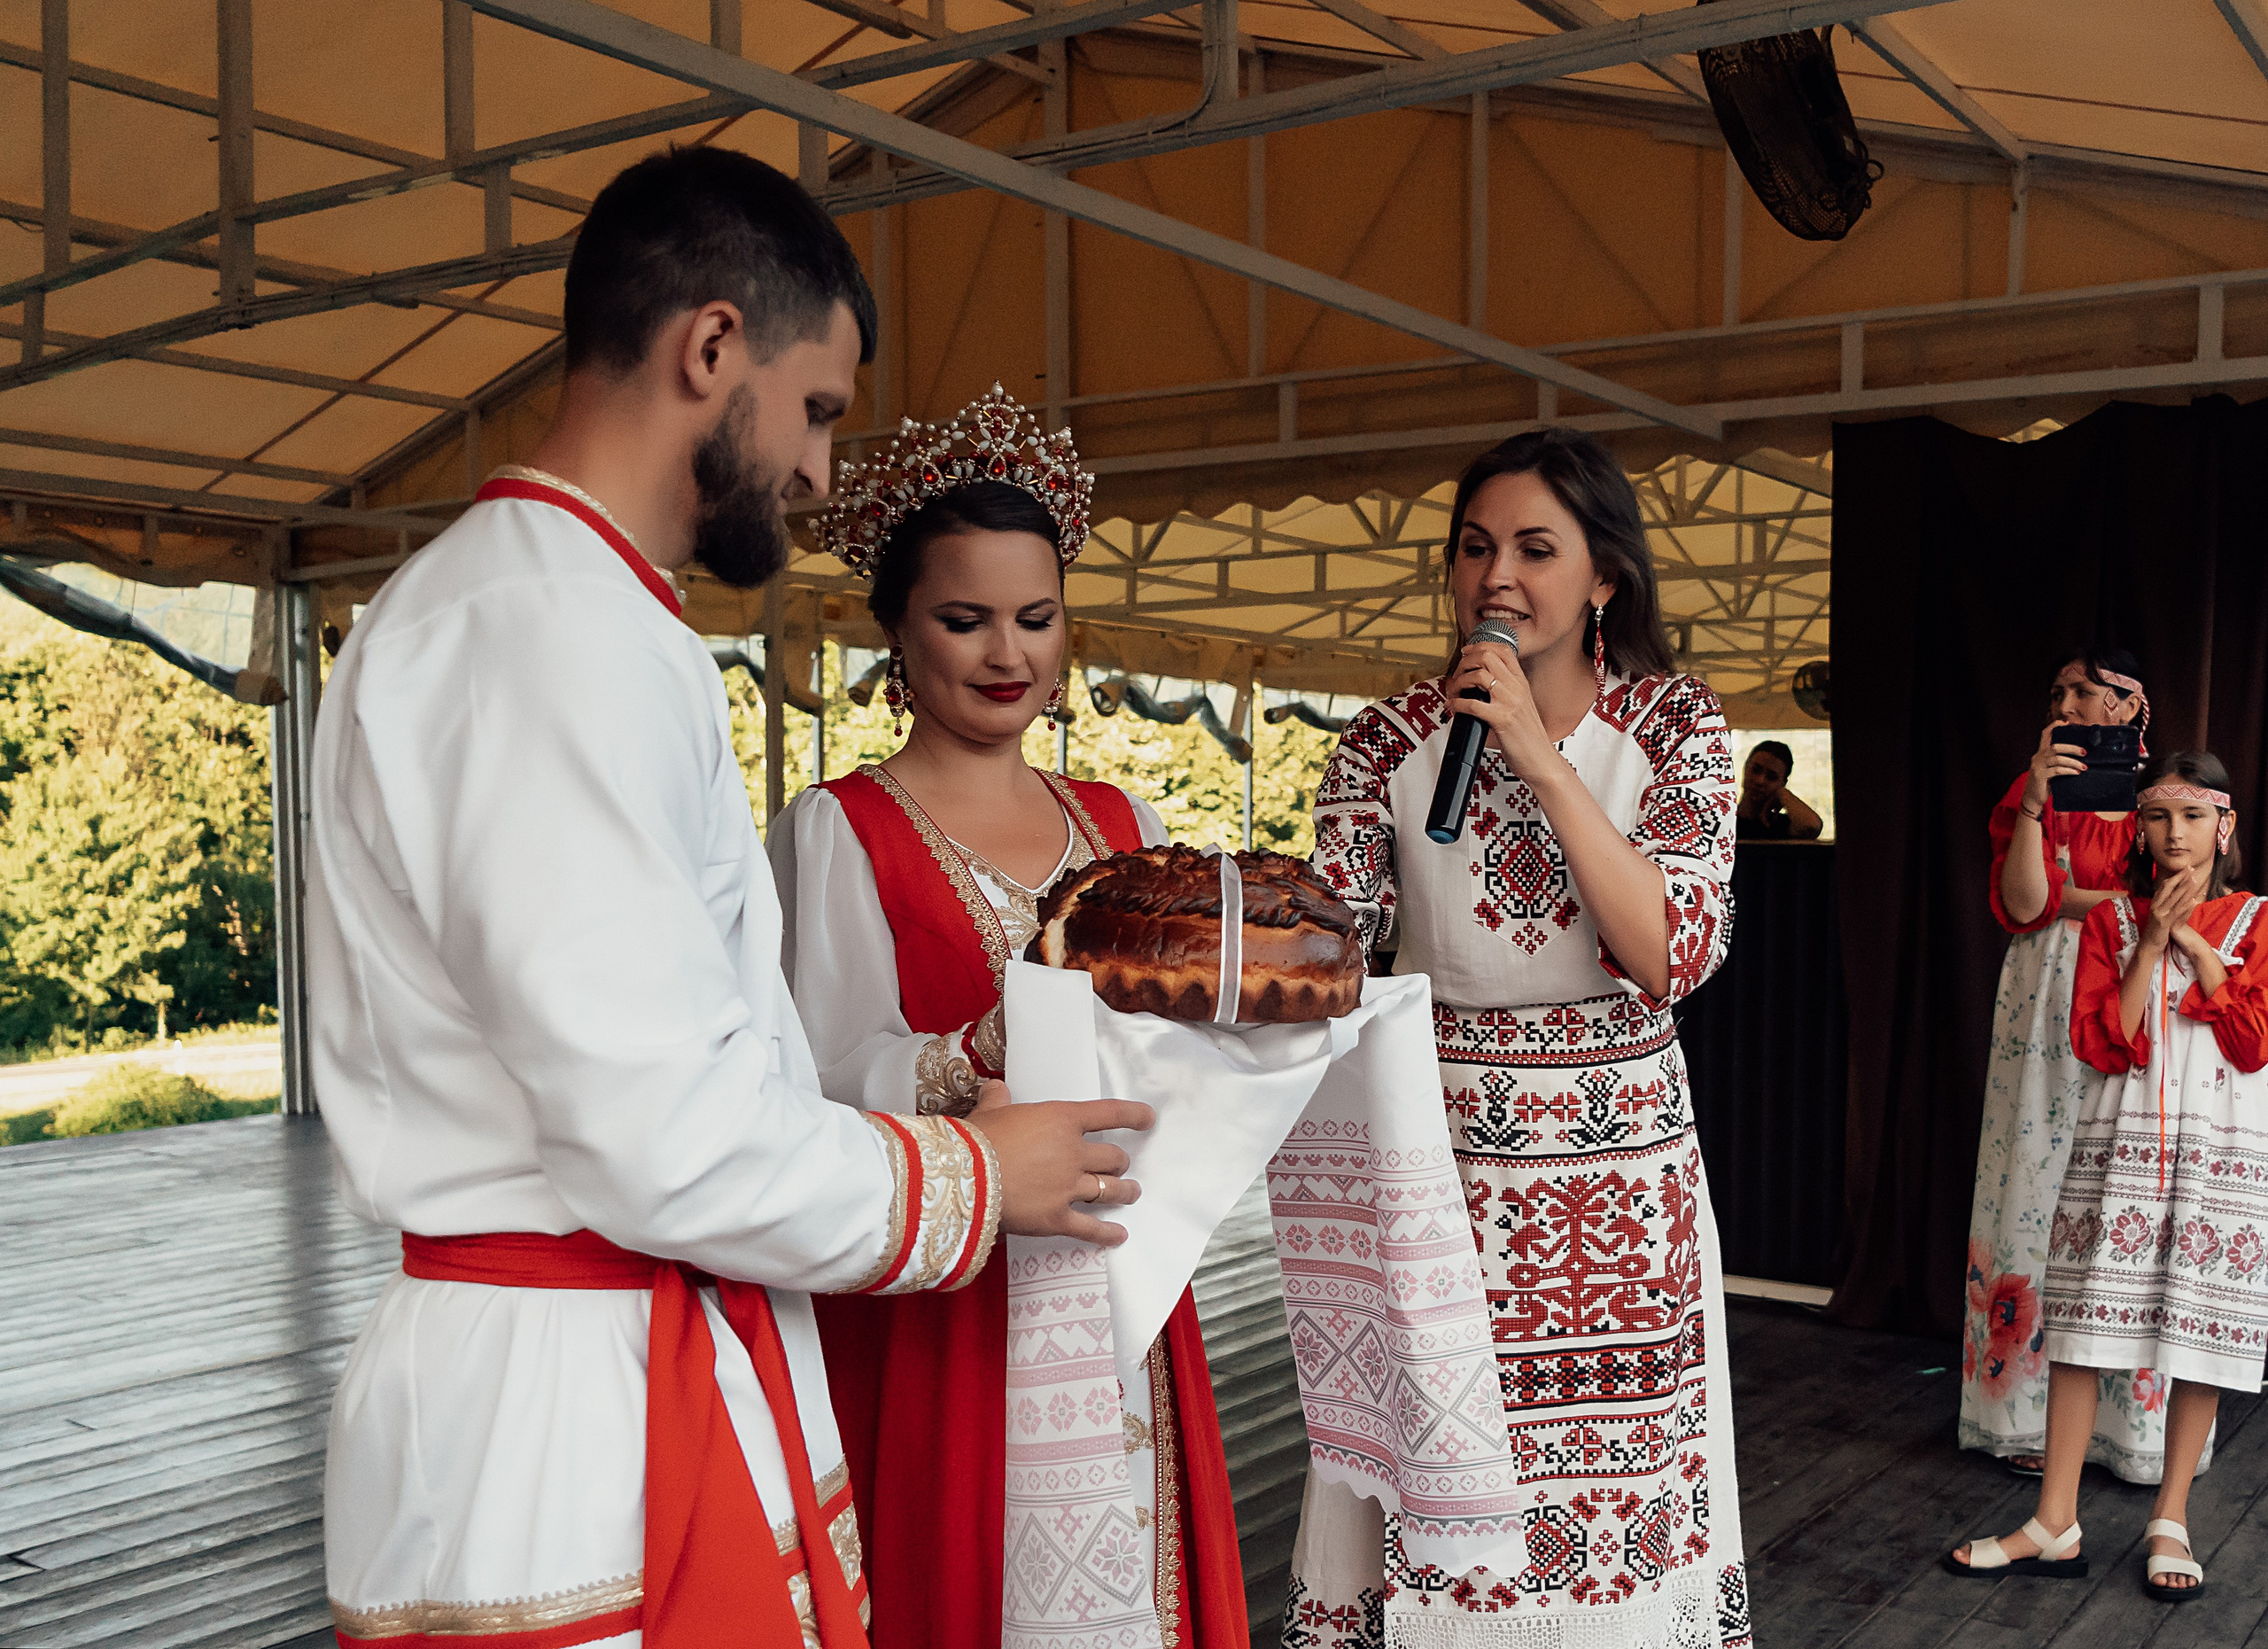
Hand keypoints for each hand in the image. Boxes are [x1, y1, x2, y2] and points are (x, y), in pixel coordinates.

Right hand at [967, 1083, 1150, 1247]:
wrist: (963, 1177)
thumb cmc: (975, 1140)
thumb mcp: (989, 1111)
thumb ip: (998, 1099)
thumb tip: (996, 1089)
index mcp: (1061, 1120)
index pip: (1109, 1114)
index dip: (1133, 1116)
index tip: (1148, 1119)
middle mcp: (1073, 1153)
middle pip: (1113, 1158)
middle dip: (1120, 1163)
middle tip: (1120, 1165)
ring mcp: (1068, 1188)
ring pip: (1109, 1190)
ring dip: (1124, 1191)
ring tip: (1131, 1192)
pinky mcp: (1057, 1219)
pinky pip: (1090, 1228)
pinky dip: (1107, 1233)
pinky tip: (1118, 1235)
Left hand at [1445, 640, 1552, 775]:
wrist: (1540, 758)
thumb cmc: (1529, 736)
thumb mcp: (1521, 705)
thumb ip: (1507, 690)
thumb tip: (1481, 682)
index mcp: (1521, 683)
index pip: (1503, 650)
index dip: (1481, 646)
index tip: (1467, 652)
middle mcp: (1516, 688)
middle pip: (1487, 656)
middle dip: (1465, 661)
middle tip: (1457, 673)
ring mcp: (1509, 702)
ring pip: (1479, 675)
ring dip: (1460, 681)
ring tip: (1455, 692)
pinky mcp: (1501, 719)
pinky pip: (1472, 704)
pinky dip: (1456, 704)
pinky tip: (1453, 708)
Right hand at [2025, 721, 2086, 809]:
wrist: (2033, 798)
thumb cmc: (2045, 783)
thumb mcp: (2051, 769)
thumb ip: (2059, 761)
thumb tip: (2081, 755)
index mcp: (2041, 753)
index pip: (2045, 735)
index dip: (2054, 726)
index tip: (2066, 723)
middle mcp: (2038, 757)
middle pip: (2055, 746)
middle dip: (2072, 748)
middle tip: (2085, 752)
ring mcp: (2038, 766)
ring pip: (2057, 758)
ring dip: (2073, 761)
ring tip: (2084, 766)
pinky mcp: (2040, 776)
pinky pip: (2056, 770)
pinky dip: (2068, 770)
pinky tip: (2076, 772)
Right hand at [2144, 863, 2208, 950]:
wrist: (2150, 943)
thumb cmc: (2157, 928)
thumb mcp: (2161, 912)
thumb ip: (2167, 902)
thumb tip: (2175, 891)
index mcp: (2155, 901)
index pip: (2165, 885)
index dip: (2176, 876)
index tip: (2186, 869)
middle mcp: (2156, 905)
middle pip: (2169, 887)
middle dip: (2181, 877)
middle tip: (2191, 869)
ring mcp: (2159, 913)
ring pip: (2174, 897)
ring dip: (2185, 888)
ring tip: (2195, 880)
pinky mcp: (2164, 922)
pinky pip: (2176, 911)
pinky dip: (2185, 905)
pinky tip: (2193, 900)